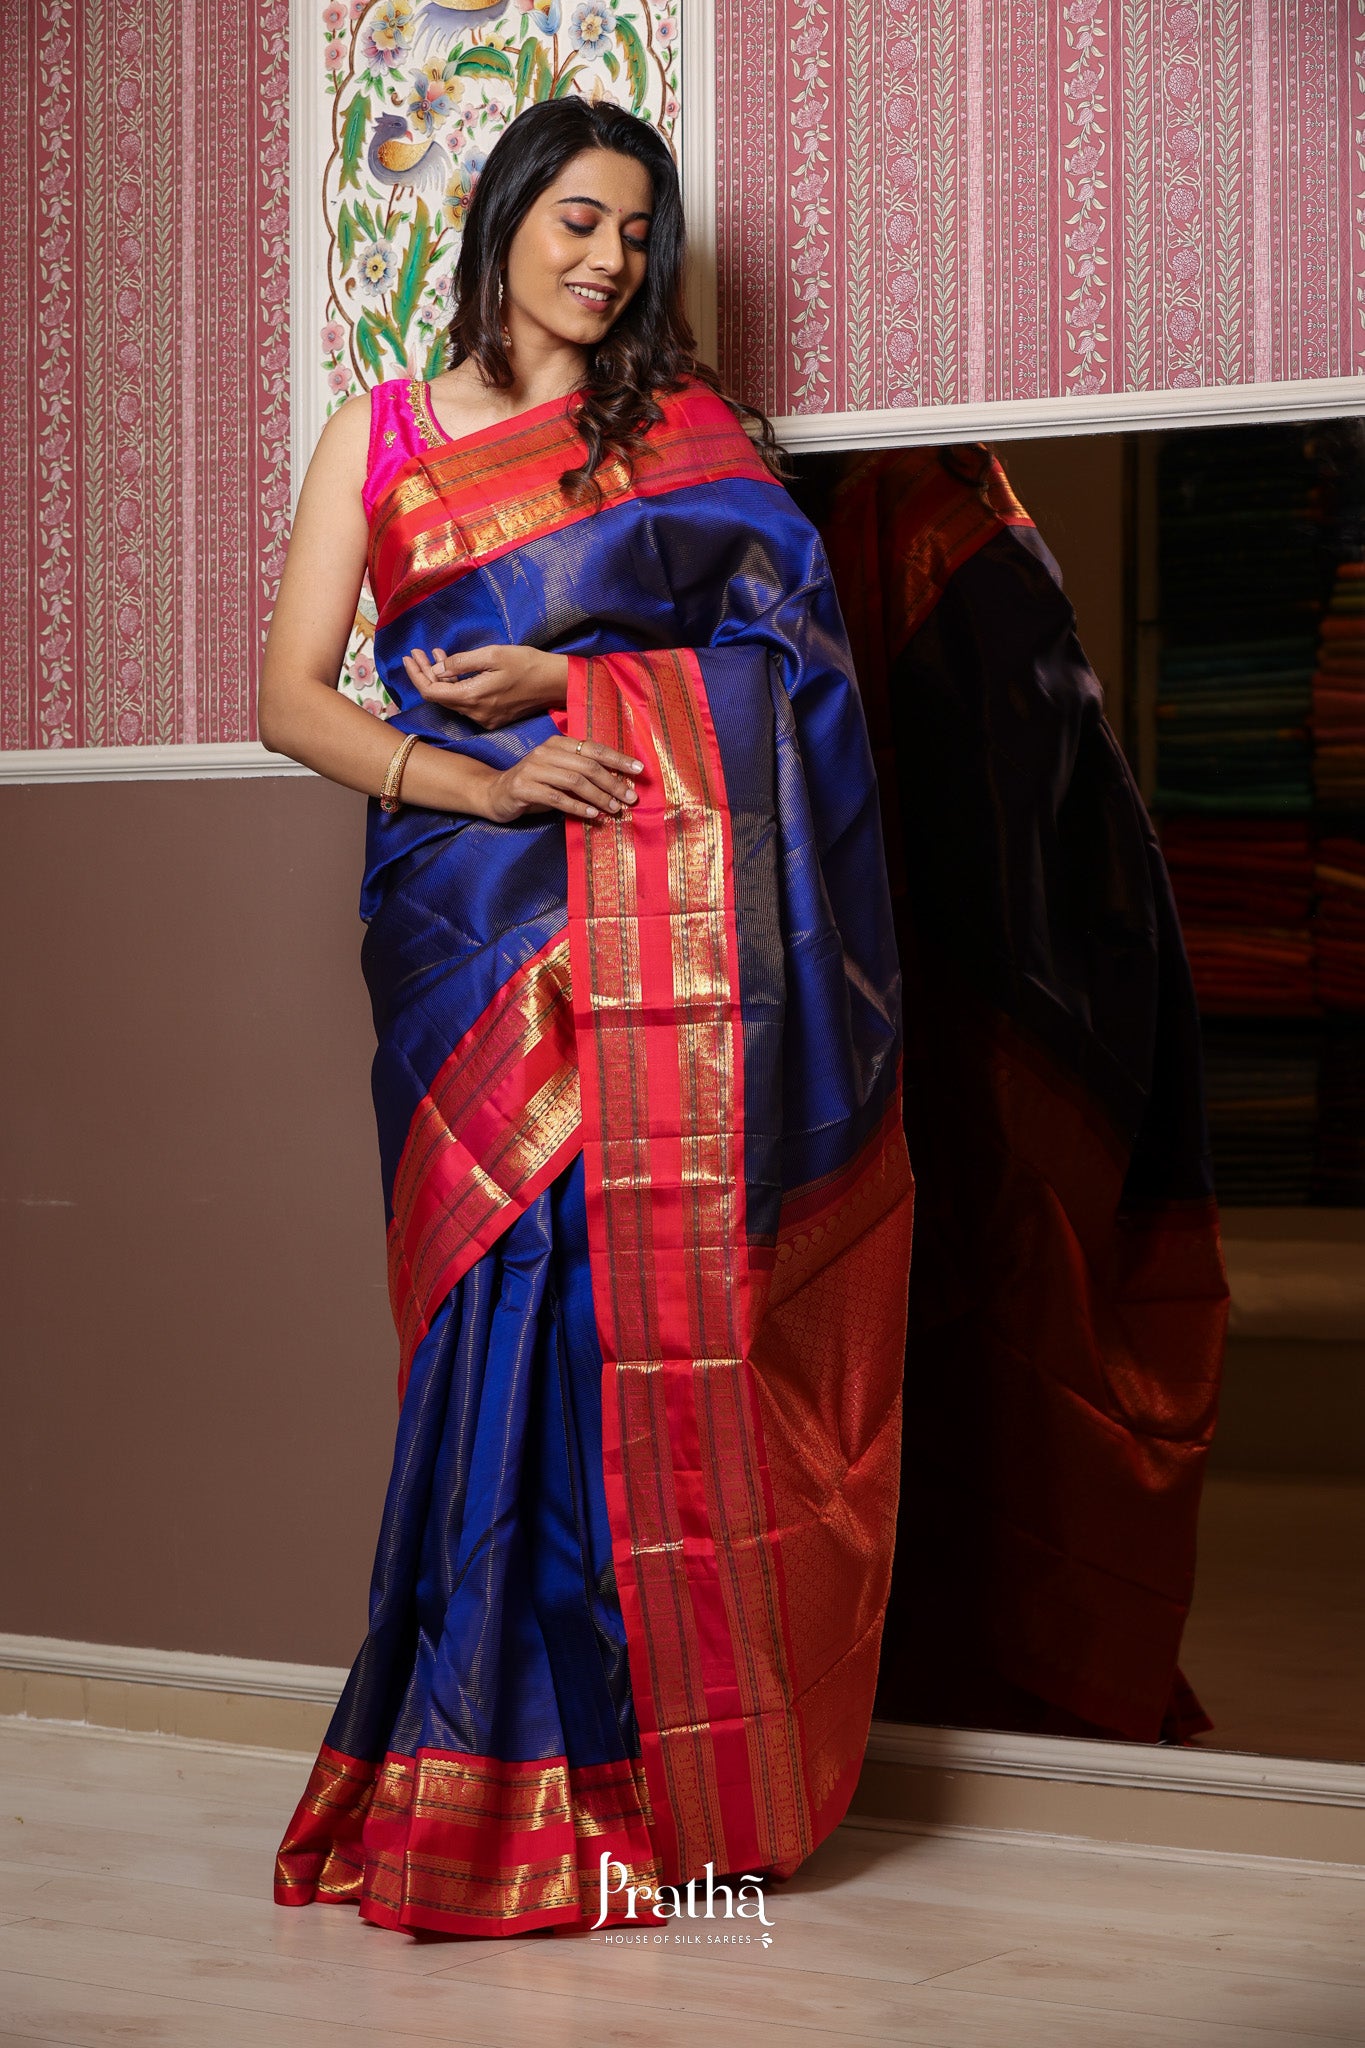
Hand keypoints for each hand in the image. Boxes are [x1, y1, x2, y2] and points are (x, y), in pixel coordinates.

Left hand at [402, 642, 568, 728]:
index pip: (432, 692)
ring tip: (435, 654)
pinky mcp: (493, 717)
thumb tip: (437, 669)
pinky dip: (456, 685)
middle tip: (418, 652)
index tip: (409, 656)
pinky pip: (467, 702)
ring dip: (441, 678)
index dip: (416, 674)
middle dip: (425, 673)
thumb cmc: (527, 664)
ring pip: (453, 699)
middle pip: (439, 697)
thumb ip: (461, 663)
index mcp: (473, 698)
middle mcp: (476, 714)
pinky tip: (454, 669)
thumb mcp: (492, 655)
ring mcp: (485, 718)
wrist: (556, 683)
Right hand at [480, 733, 643, 824]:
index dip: (618, 758)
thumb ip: (582, 774)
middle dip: (613, 782)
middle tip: (630, 798)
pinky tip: (592, 816)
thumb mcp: (559, 774)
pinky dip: (578, 807)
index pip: (593, 748)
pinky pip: (557, 798)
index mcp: (557, 744)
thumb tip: (619, 784)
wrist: (495, 794)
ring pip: (574, 781)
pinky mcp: (523, 787)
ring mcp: (533, 768)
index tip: (639, 770)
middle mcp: (546, 752)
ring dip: (598, 796)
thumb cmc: (534, 785)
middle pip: (587, 765)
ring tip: (614, 809)